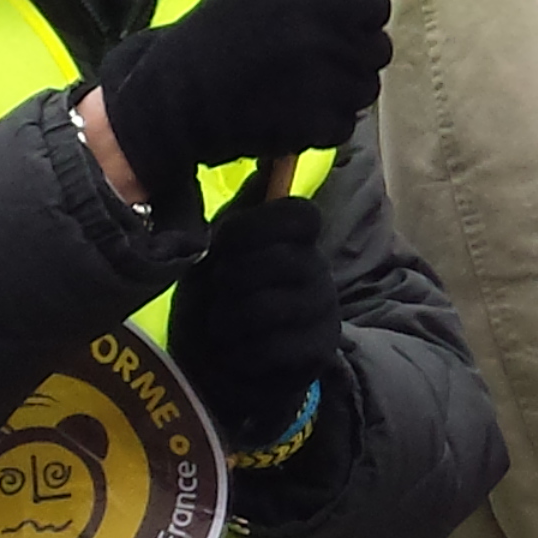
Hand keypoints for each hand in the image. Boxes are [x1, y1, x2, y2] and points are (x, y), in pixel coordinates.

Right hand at [91, 0, 391, 219]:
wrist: (169, 98)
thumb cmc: (212, 31)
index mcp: (311, 0)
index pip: (377, 5)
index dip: (360, 16)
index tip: (335, 24)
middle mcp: (322, 40)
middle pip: (377, 49)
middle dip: (352, 54)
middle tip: (310, 58)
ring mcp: (322, 86)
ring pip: (365, 88)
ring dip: (341, 91)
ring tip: (299, 87)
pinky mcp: (315, 127)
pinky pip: (347, 124)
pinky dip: (325, 124)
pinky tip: (292, 113)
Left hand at [167, 194, 346, 457]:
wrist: (220, 373)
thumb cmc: (214, 304)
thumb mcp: (217, 252)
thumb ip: (241, 213)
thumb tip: (268, 165)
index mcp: (297, 241)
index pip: (299, 215)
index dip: (254, 227)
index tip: (224, 245)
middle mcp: (318, 271)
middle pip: (275, 260)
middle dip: (228, 281)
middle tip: (217, 296)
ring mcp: (323, 312)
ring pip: (266, 306)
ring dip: (227, 321)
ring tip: (222, 328)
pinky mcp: (317, 352)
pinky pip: (270, 347)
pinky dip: (239, 354)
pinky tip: (236, 355)